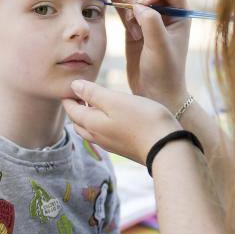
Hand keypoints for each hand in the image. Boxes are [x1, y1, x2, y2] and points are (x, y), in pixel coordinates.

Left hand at [63, 79, 180, 163]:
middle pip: (78, 122)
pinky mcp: (122, 147)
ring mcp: (110, 144)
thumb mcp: (116, 101)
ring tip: (93, 104)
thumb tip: (73, 86)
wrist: (166, 148)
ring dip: (87, 117)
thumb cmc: (142, 120)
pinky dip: (99, 124)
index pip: (71, 110)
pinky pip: (102, 135)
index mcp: (92, 124)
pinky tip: (110, 118)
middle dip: (75, 108)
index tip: (70, 85)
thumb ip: (93, 93)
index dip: (68, 97)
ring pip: (90, 130)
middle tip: (78, 94)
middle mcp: (97, 136)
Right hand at [106, 0, 191, 110]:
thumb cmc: (164, 73)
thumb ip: (151, 23)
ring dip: (129, 8)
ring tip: (133, 31)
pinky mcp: (134, 27)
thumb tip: (139, 5)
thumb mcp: (160, 48)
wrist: (154, 94)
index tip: (145, 5)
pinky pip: (125, 7)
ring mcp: (149, 19)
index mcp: (181, 14)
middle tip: (134, 21)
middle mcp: (167, 13)